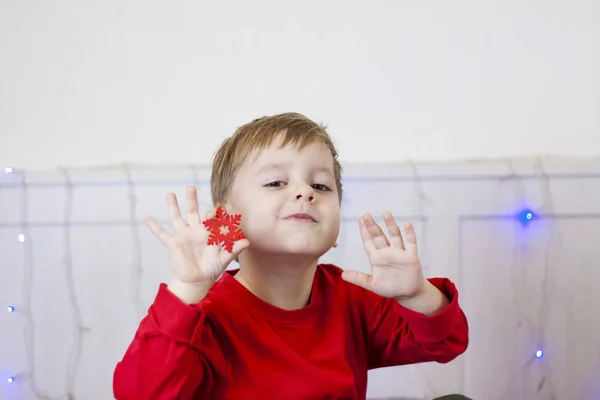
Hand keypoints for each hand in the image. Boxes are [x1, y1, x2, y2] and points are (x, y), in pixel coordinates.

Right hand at [145, 186, 249, 301]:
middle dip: (192, 199)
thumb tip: (248, 242)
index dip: (214, 213)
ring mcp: (183, 236)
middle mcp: (195, 230)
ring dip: (173, 206)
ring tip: (170, 194)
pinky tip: (147, 217)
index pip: (210, 218)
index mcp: (208, 232)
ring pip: (176, 218)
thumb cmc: (212, 268)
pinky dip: (154, 227)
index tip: (217, 209)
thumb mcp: (224, 258)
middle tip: (191, 187)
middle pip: (192, 211)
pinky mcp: (173, 243)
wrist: (197, 281)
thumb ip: (234, 249)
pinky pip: (162, 234)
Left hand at [342, 212, 425, 299]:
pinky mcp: (411, 256)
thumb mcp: (372, 284)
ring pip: (395, 236)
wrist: (408, 293)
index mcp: (376, 258)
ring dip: (391, 225)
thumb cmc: (390, 287)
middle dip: (372, 226)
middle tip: (366, 215)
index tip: (360, 220)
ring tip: (386, 214)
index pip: (369, 242)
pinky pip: (411, 243)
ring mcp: (399, 253)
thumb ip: (359, 279)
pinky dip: (410, 234)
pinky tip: (407, 224)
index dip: (364, 231)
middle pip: (379, 236)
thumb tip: (342, 275)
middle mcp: (387, 252)